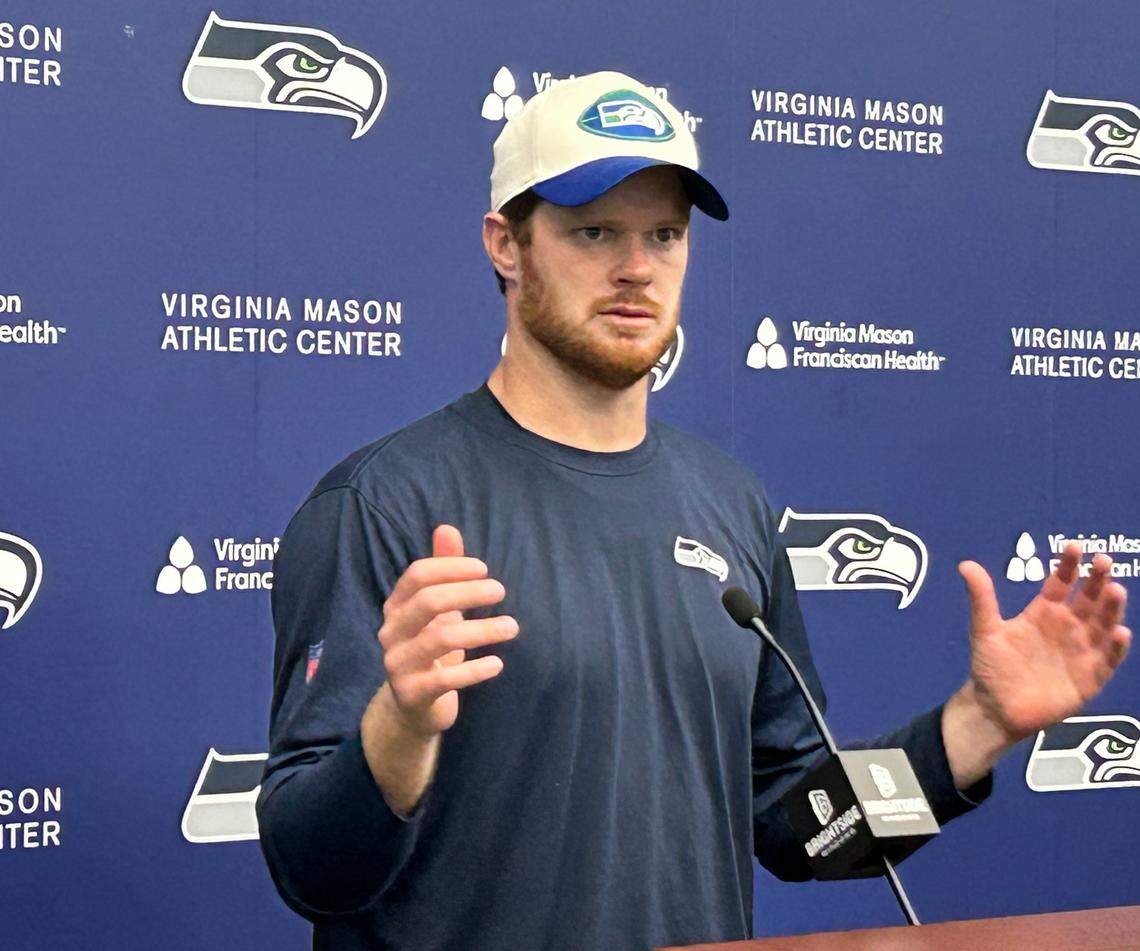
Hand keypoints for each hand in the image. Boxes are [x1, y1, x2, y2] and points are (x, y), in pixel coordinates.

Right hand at [377, 524, 516, 737]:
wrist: (414, 707)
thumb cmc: (431, 648)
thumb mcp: (438, 609)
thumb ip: (443, 570)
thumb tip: (447, 527)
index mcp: (396, 606)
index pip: (418, 575)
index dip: (452, 567)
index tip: (484, 569)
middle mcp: (390, 632)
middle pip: (428, 601)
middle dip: (468, 592)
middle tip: (501, 590)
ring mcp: (397, 664)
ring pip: (440, 639)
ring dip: (482, 630)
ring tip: (512, 627)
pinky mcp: (412, 694)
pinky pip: (446, 679)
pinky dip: (476, 670)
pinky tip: (498, 663)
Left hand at [958, 541, 1130, 743]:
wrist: (996, 708)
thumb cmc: (991, 666)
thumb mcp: (985, 630)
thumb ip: (981, 598)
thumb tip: (965, 564)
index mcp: (1043, 612)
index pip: (1061, 583)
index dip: (1068, 565)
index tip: (1074, 546)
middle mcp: (1067, 627)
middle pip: (1088, 599)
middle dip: (1097, 580)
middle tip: (1103, 560)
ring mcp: (1081, 651)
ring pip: (1102, 625)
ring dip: (1110, 609)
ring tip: (1115, 590)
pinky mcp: (1090, 678)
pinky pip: (1107, 660)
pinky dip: (1115, 648)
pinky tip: (1119, 633)